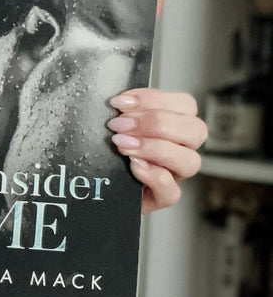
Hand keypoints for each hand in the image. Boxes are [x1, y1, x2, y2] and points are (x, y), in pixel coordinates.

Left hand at [107, 89, 206, 214]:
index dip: (153, 99)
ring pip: (190, 161)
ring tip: (122, 145)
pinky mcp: (163, 197)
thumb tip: (119, 102)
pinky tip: (134, 166)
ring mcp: (176, 175)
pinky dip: (153, 176)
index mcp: (176, 125)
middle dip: (155, 122)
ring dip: (155, 148)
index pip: (184, 105)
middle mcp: (182, 149)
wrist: (100, 186)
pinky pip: (172, 191)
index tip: (120, 102)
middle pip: (195, 130)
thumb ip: (126, 112)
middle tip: (120, 124)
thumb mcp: (120, 126)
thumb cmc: (111, 152)